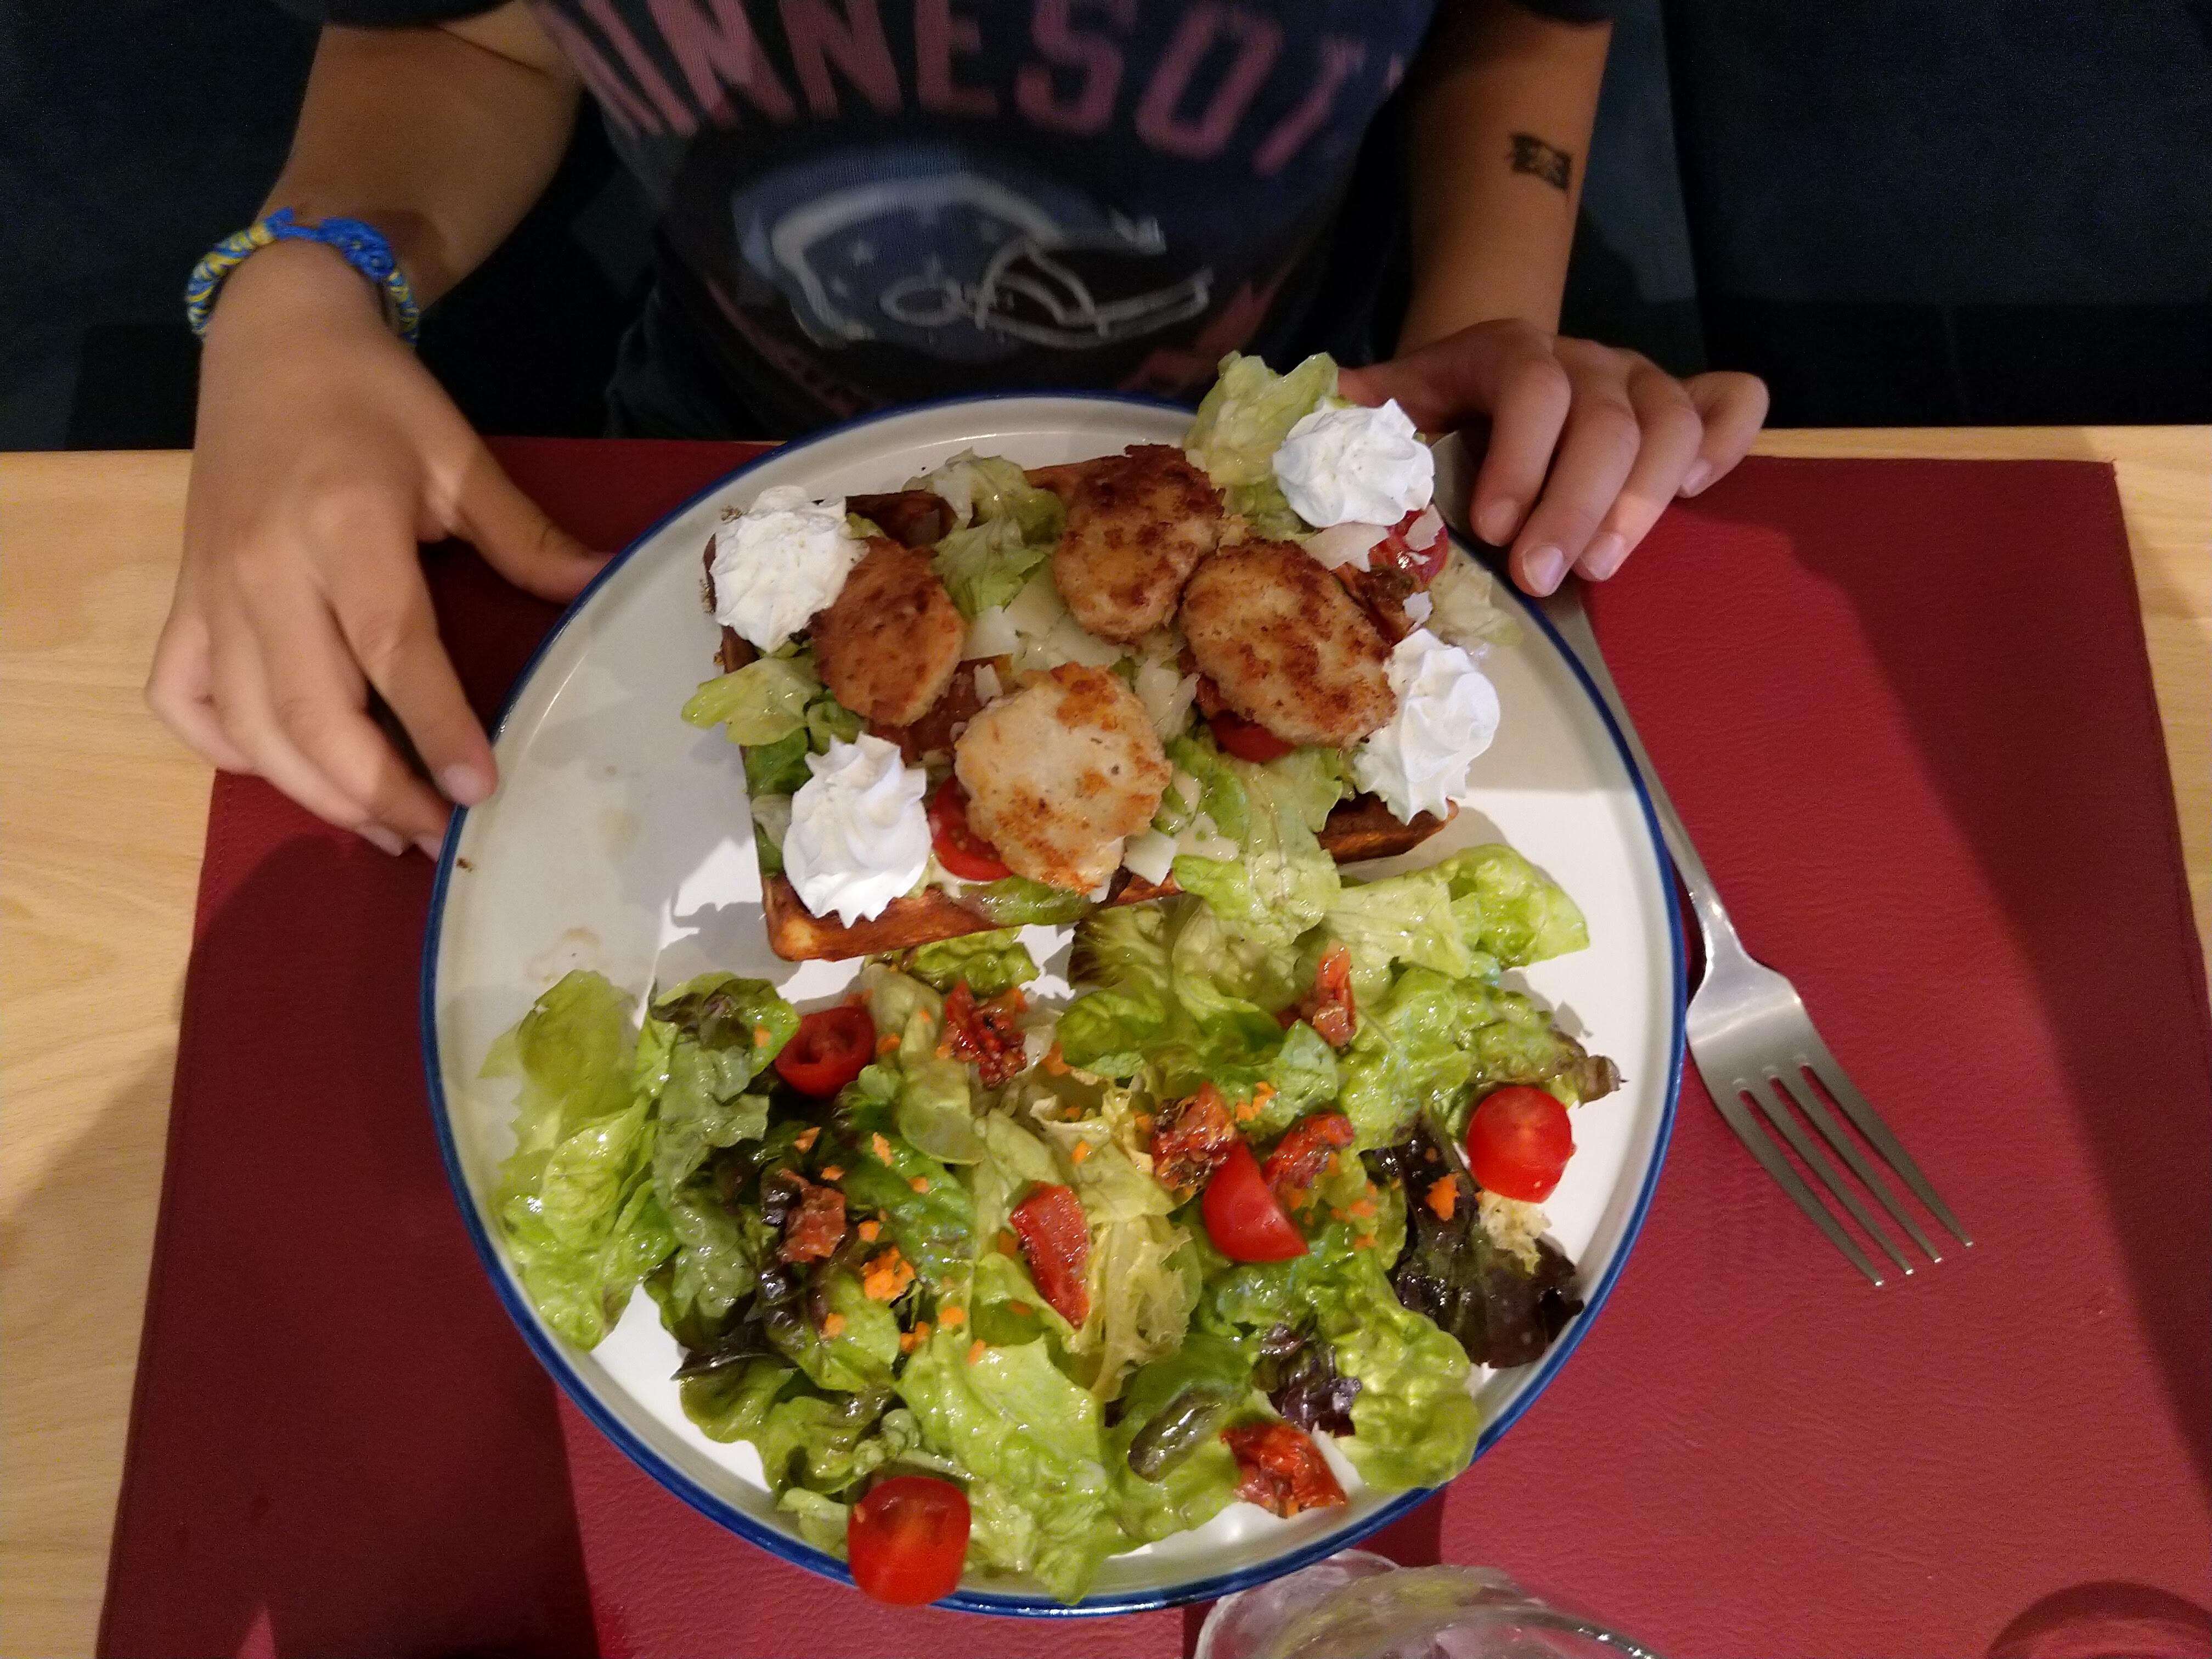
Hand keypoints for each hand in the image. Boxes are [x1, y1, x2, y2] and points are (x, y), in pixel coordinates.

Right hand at [148, 241, 604, 856]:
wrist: (272, 334)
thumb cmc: (373, 396)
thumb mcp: (459, 457)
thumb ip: (527, 537)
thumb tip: (600, 589)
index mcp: (344, 528)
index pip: (390, 652)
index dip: (436, 730)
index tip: (478, 791)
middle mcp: (264, 570)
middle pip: (309, 713)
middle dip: (376, 791)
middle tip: (435, 835)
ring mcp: (211, 590)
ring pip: (246, 726)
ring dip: (314, 793)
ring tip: (384, 826)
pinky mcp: (181, 598)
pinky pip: (183, 699)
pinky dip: (227, 748)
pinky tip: (283, 764)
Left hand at [1339, 320, 1767, 594]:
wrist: (1486, 369)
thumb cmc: (1439, 411)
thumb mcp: (1393, 407)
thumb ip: (1358, 422)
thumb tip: (1317, 433)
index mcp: (1508, 354)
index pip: (1532, 389)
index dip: (1522, 458)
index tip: (1496, 530)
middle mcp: (1585, 360)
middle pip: (1608, 421)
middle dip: (1577, 506)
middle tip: (1545, 580)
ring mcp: (1640, 379)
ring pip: (1672, 422)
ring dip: (1644, 501)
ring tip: (1603, 567)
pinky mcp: (1680, 404)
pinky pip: (1733, 403)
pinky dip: (1729, 443)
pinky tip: (1695, 495)